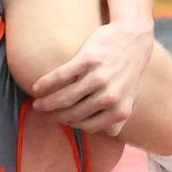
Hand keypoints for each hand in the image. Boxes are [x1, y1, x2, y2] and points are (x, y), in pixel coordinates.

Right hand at [30, 20, 154, 134]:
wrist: (134, 37)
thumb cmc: (128, 68)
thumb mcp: (131, 96)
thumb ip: (120, 116)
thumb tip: (109, 134)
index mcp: (121, 110)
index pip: (88, 125)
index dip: (70, 124)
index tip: (59, 120)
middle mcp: (111, 96)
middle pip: (74, 112)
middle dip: (55, 115)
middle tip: (42, 114)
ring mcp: (99, 78)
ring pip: (66, 97)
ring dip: (47, 103)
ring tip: (37, 103)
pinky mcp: (89, 59)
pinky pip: (61, 76)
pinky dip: (46, 83)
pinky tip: (37, 87)